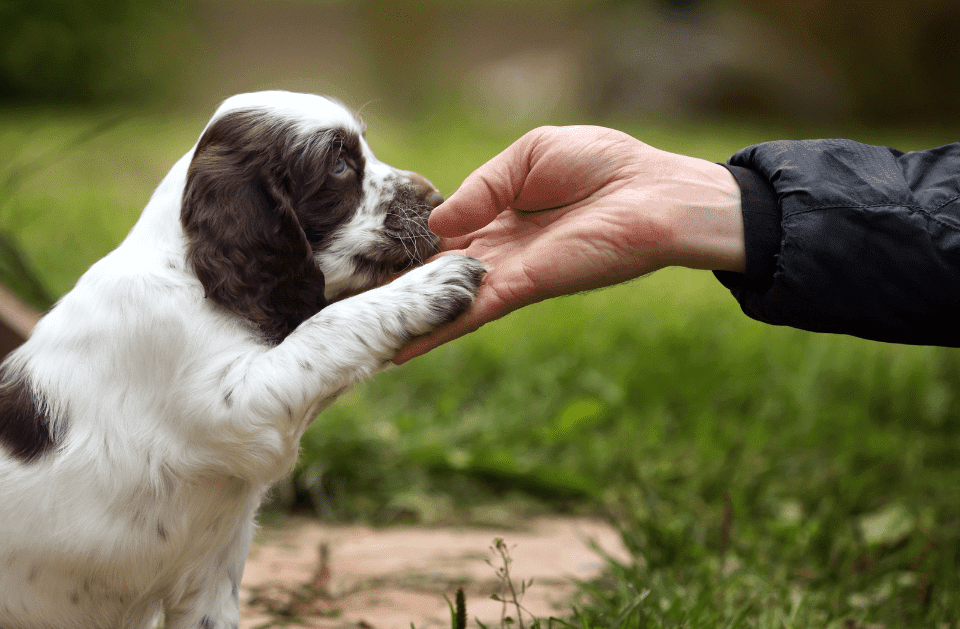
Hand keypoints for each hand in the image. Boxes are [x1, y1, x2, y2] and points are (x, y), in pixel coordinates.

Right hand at [394, 125, 744, 362]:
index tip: (368, 261)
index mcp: (498, 213)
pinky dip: (435, 331)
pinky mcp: (523, 288)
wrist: (657, 194)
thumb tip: (437, 223)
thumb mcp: (529, 154)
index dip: (409, 247)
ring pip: (443, 299)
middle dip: (396, 291)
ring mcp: (507, 273)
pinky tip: (398, 350)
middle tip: (348, 311)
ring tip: (359, 341)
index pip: (442, 235)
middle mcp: (497, 249)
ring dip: (405, 319)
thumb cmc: (606, 166)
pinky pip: (469, 312)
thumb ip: (480, 186)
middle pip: (434, 274)